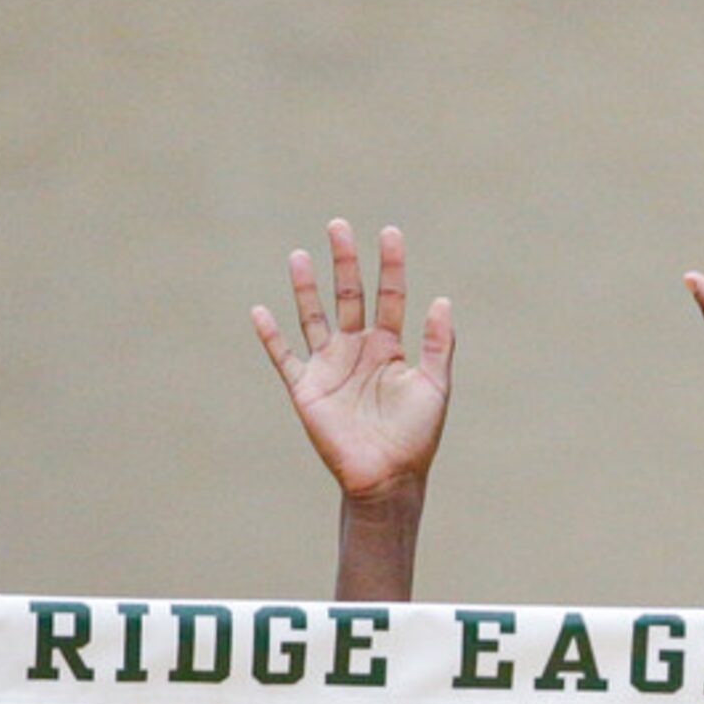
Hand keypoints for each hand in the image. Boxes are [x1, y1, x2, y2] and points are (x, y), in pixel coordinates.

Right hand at [252, 221, 453, 502]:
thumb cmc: (416, 436)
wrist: (387, 478)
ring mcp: (329, 367)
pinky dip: (270, 335)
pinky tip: (260, 310)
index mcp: (390, 347)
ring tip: (299, 254)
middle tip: (338, 225)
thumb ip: (440, 345)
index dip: (390, 265)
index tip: (390, 232)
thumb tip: (443, 300)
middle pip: (348, 296)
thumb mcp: (435, 386)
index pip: (389, 296)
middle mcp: (357, 350)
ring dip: (305, 287)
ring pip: (313, 316)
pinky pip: (284, 356)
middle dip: (344, 262)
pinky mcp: (306, 388)